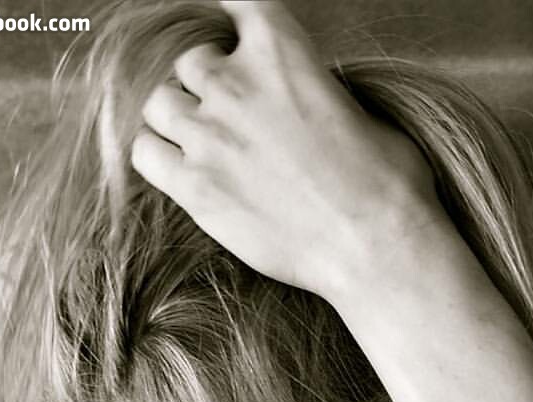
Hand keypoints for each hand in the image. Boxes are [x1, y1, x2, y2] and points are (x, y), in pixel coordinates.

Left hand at [131, 1, 442, 300]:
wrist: (375, 246)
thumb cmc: (386, 183)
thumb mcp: (357, 110)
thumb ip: (314, 91)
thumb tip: (307, 100)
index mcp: (279, 48)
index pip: (232, 3)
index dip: (227, 20)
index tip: (229, 38)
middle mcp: (235, 84)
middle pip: (188, 60)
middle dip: (205, 83)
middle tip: (228, 115)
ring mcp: (209, 137)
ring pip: (157, 102)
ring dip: (176, 117)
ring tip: (201, 142)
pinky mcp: (197, 189)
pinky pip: (145, 153)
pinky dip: (156, 153)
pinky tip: (180, 168)